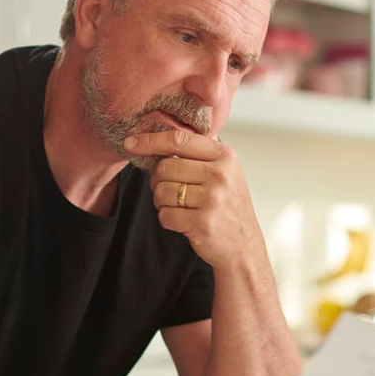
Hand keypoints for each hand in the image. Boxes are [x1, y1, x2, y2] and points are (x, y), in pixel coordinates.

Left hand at [124, 131, 263, 268]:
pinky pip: (165, 215)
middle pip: (164, 167)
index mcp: (224, 156)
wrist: (243, 245)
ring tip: (179, 207)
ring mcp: (212, 199)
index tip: (130, 143)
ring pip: (162, 192)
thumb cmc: (228, 205)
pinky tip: (183, 221)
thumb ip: (201, 151)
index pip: (179, 140)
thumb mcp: (226, 171)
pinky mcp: (203, 223)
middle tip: (168, 190)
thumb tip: (161, 130)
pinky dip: (168, 219)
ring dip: (162, 202)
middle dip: (157, 180)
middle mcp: (220, 175)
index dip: (150, 140)